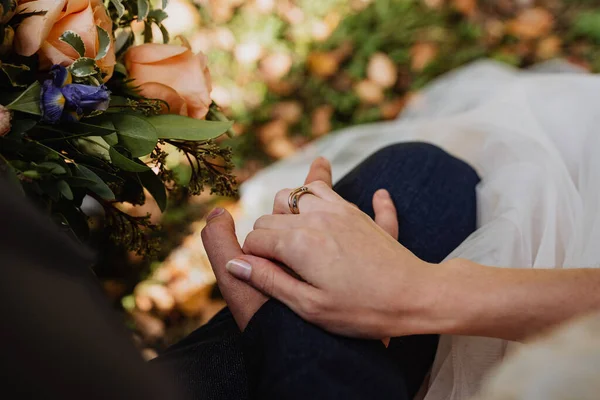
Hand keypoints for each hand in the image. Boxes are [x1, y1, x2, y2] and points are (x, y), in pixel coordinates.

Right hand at [203, 157, 399, 331]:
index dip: (252, 259)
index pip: (254, 238)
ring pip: (296, 193)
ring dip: (288, 211)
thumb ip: (268, 281)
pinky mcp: (356, 210)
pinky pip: (329, 188)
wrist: (416, 295)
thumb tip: (234, 263)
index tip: (265, 275)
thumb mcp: (310, 306)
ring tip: (294, 236)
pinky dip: (321, 188)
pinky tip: (325, 199)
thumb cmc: (363, 309)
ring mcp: (338, 209)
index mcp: (298, 242)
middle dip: (267, 236)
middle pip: (271, 213)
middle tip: (280, 264)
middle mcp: (315, 217)